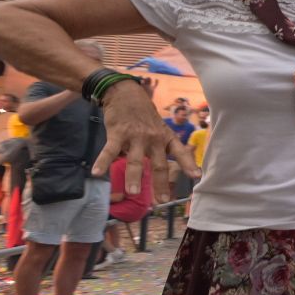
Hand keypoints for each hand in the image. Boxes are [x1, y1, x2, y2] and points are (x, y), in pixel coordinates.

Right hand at [90, 79, 200, 200]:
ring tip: (133, 192)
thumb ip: (160, 148)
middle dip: (160, 183)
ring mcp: (135, 136)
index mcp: (165, 137)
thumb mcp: (159, 128)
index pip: (180, 152)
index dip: (188, 164)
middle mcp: (153, 138)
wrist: (125, 93)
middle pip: (158, 164)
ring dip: (133, 177)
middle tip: (162, 201)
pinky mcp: (117, 133)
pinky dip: (102, 162)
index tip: (197, 176)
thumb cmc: (144, 115)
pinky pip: (109, 151)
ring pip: (135, 160)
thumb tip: (159, 171)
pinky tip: (97, 173)